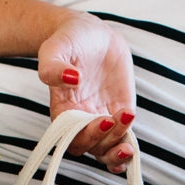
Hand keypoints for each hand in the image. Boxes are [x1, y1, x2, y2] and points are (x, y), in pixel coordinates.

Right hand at [37, 12, 136, 173]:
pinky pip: (122, 139)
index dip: (86, 136)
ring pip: (107, 148)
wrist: (92, 35)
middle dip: (105, 140)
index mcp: (62, 111)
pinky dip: (126, 149)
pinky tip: (131, 144)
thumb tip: (71, 78)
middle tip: (114, 119)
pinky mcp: (119, 115)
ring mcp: (101, 120)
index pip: (71, 137)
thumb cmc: (68, 42)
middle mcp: (81, 121)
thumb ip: (53, 65)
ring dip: (118, 146)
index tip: (102, 119)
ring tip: (127, 119)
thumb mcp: (54, 48)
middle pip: (91, 147)